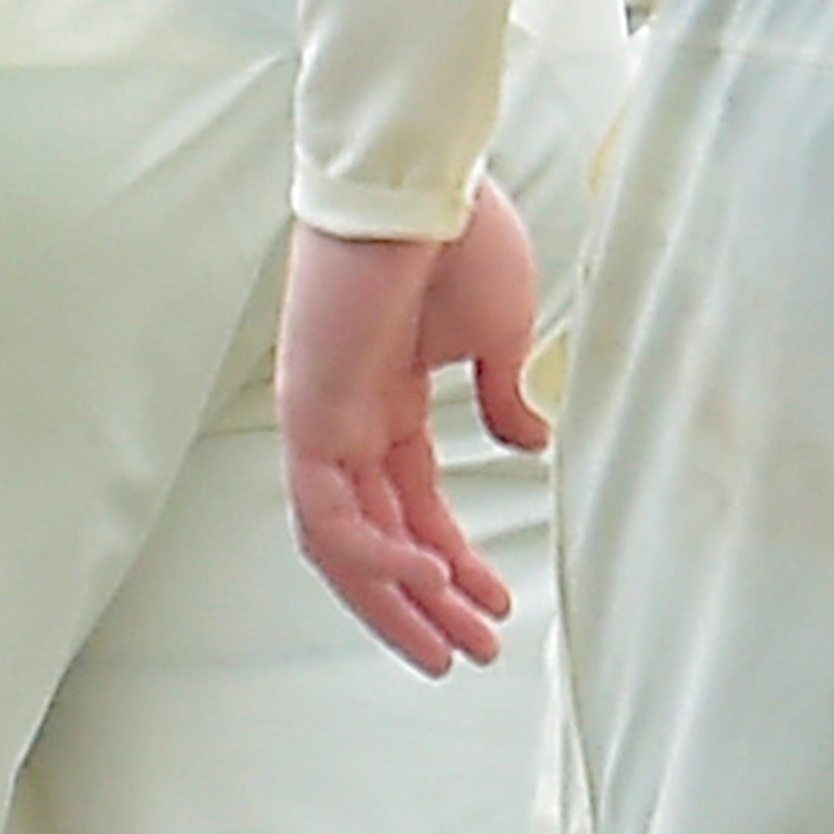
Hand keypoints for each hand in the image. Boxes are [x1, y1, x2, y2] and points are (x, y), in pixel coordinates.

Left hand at [278, 187, 550, 675]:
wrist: (422, 178)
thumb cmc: (461, 236)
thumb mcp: (498, 332)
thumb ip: (502, 394)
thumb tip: (527, 442)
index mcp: (389, 396)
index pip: (414, 503)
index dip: (454, 561)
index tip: (495, 607)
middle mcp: (348, 416)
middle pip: (376, 539)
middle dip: (424, 603)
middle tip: (469, 655)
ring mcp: (321, 416)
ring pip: (344, 544)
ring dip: (395, 600)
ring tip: (448, 647)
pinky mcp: (305, 411)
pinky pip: (326, 512)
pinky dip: (372, 555)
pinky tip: (425, 580)